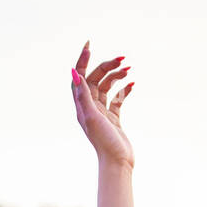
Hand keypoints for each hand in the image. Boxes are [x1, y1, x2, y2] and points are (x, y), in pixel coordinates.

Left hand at [70, 41, 134, 167]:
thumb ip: (83, 95)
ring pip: (108, 86)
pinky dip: (124, 90)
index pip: (79, 77)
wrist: (117, 162)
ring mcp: (102, 112)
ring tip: (128, 69)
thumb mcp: (92, 116)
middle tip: (123, 59)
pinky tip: (132, 84)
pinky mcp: (114, 118)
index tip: (89, 44)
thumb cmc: (104, 142)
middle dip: (107, 66)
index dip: (83, 60)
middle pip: (96, 79)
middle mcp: (90, 107)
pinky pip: (117, 99)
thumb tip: (74, 72)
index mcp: (82, 106)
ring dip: (117, 76)